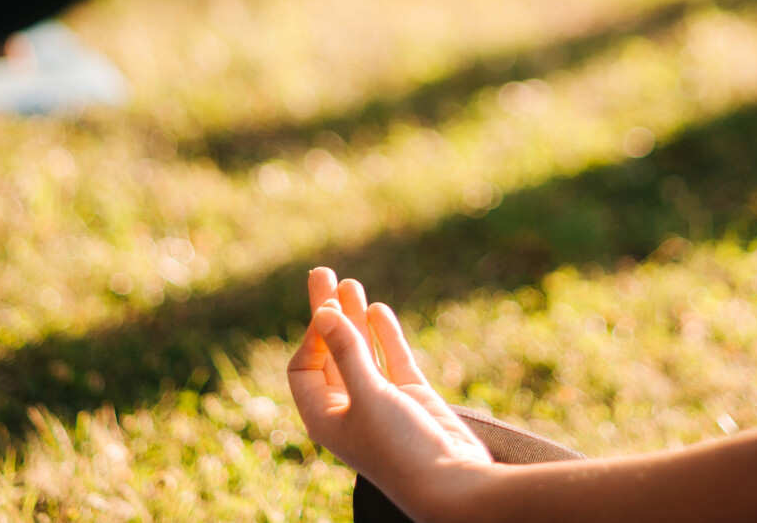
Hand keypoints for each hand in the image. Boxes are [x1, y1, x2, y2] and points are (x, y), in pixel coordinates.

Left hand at [289, 268, 493, 517]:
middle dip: (325, 313)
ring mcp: (381, 401)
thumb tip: (321, 312)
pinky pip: (392, 359)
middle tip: (321, 271)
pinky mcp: (411, 397)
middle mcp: (349, 408)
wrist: (452, 484)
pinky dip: (384, 335)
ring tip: (351, 282)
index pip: (304, 366)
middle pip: (329, 352)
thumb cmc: (400, 447)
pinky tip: (377, 309)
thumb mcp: (368, 396)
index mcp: (325, 417)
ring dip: (354, 317)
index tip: (325, 308)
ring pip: (362, 351)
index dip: (311, 335)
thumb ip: (346, 352)